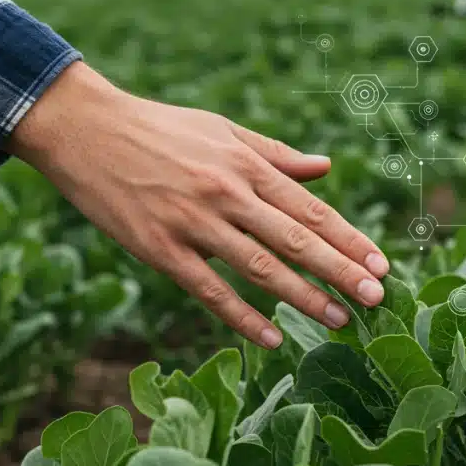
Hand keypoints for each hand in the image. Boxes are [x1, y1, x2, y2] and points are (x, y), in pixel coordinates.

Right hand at [5, 61, 388, 348]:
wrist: (85, 129)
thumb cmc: (158, 128)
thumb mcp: (221, 130)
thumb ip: (274, 154)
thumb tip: (325, 168)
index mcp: (245, 164)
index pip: (309, 208)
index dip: (349, 238)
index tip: (380, 264)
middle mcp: (226, 193)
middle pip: (295, 240)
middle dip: (341, 271)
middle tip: (376, 298)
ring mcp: (193, 223)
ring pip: (260, 267)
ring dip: (303, 297)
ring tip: (339, 320)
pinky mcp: (160, 248)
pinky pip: (210, 290)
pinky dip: (243, 317)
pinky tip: (273, 337)